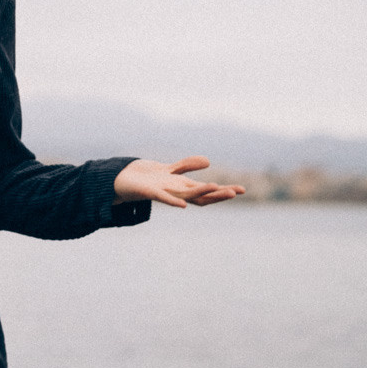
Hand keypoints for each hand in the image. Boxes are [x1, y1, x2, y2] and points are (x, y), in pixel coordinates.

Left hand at [114, 155, 245, 208]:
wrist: (126, 182)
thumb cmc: (150, 179)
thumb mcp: (172, 169)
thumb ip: (188, 165)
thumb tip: (208, 161)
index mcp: (184, 189)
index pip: (208, 192)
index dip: (224, 191)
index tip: (241, 190)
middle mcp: (178, 194)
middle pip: (202, 196)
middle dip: (219, 194)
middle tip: (236, 192)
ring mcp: (167, 194)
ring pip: (187, 195)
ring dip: (201, 192)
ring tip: (215, 186)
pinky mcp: (152, 192)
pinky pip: (164, 198)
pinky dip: (173, 202)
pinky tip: (182, 206)